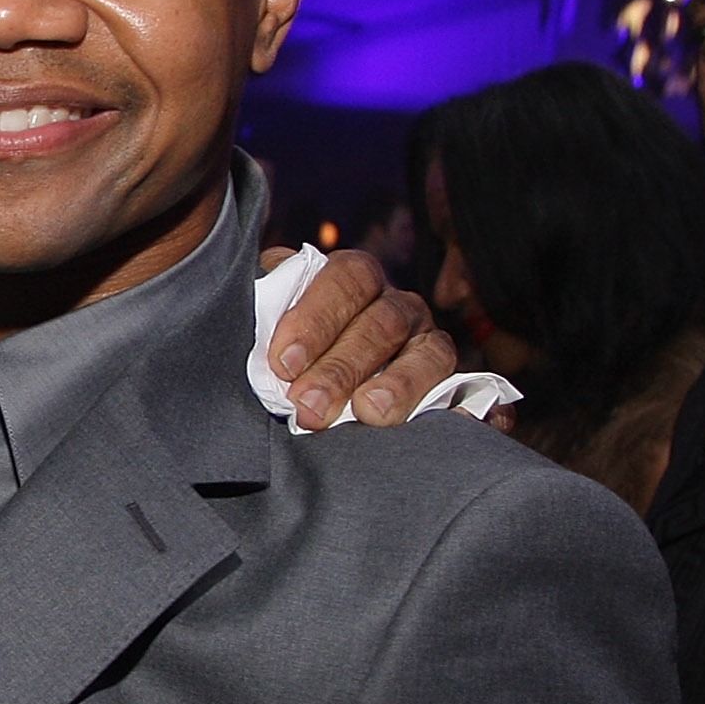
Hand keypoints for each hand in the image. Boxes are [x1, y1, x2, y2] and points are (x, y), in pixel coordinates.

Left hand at [259, 246, 463, 429]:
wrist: (308, 384)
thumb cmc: (284, 350)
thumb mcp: (268, 322)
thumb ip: (264, 310)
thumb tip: (254, 306)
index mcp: (351, 278)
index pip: (346, 279)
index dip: (316, 317)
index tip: (283, 362)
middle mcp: (393, 302)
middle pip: (381, 323)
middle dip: (342, 367)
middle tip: (309, 404)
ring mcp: (422, 338)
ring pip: (423, 352)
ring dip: (392, 386)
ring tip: (365, 414)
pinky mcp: (442, 376)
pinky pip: (450, 385)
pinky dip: (442, 404)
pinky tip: (420, 425)